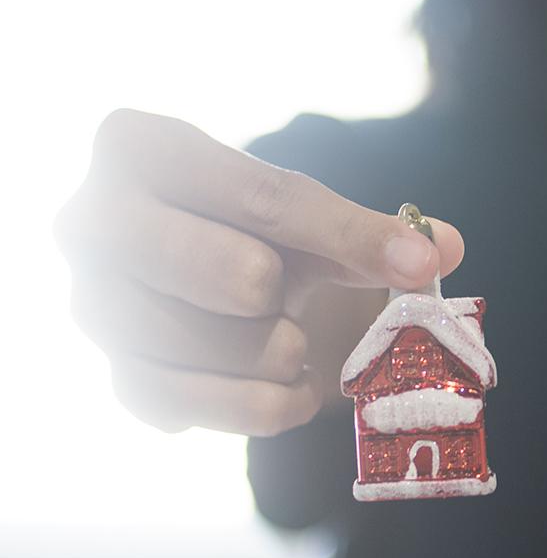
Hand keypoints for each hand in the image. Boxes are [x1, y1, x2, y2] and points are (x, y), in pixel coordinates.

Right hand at [55, 109, 464, 436]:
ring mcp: (91, 307)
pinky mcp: (115, 381)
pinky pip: (203, 410)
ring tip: (289, 338)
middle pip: (239, 277)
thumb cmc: (250, 231)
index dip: (352, 236)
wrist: (193, 276)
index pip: (264, 197)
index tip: (418, 265)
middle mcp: (90, 222)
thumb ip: (374, 229)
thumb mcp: (306, 218)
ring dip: (282, 352)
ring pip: (223, 351)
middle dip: (291, 294)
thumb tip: (445, 246)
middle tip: (288, 295)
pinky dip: (265, 406)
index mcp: (140, 147)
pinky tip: (288, 387)